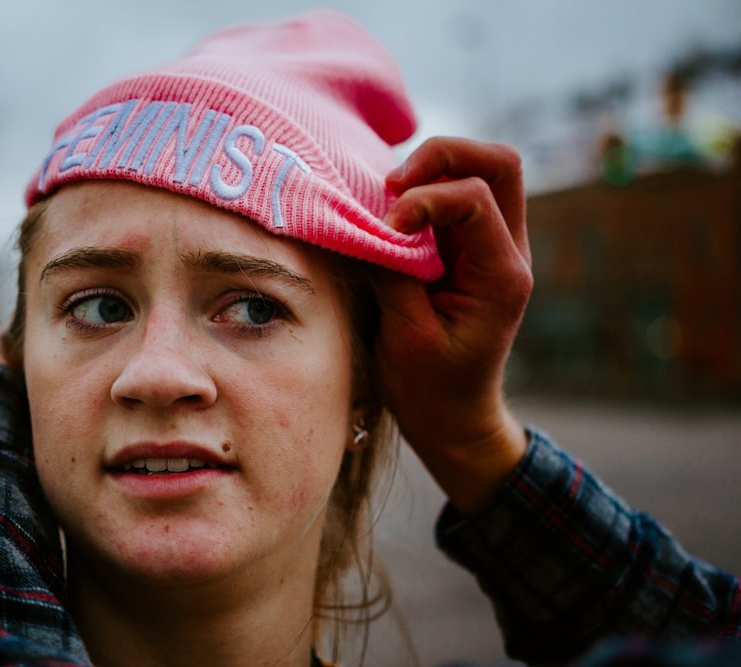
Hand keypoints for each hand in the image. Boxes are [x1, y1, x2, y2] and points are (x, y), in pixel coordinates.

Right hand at [376, 137, 532, 512]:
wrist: (452, 418)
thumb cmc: (430, 388)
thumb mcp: (406, 335)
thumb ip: (392, 271)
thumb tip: (367, 222)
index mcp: (503, 276)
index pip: (475, 199)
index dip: (424, 200)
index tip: (385, 230)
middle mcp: (508, 251)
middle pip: (499, 163)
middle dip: (443, 155)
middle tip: (392, 184)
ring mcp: (491, 246)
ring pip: (480, 170)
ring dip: (432, 170)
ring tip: (388, 199)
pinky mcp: (468, 249)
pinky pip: (454, 195)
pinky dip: (423, 190)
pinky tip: (392, 213)